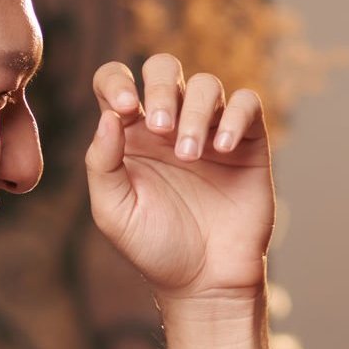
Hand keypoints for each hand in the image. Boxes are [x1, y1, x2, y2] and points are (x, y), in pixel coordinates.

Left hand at [86, 55, 273, 302]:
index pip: (116, 80)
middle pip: (164, 68)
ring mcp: (210, 130)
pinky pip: (246, 104)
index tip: (127, 109)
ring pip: (207, 84)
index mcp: (129, 134)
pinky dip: (234, 117)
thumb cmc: (154, 248)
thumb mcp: (113, 211)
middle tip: (162, 131)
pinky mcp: (247, 142)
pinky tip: (221, 149)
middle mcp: (170, 124)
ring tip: (190, 155)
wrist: (205, 280)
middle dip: (163, 89)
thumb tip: (108, 116)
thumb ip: (101, 163)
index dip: (118, 80)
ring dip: (196, 112)